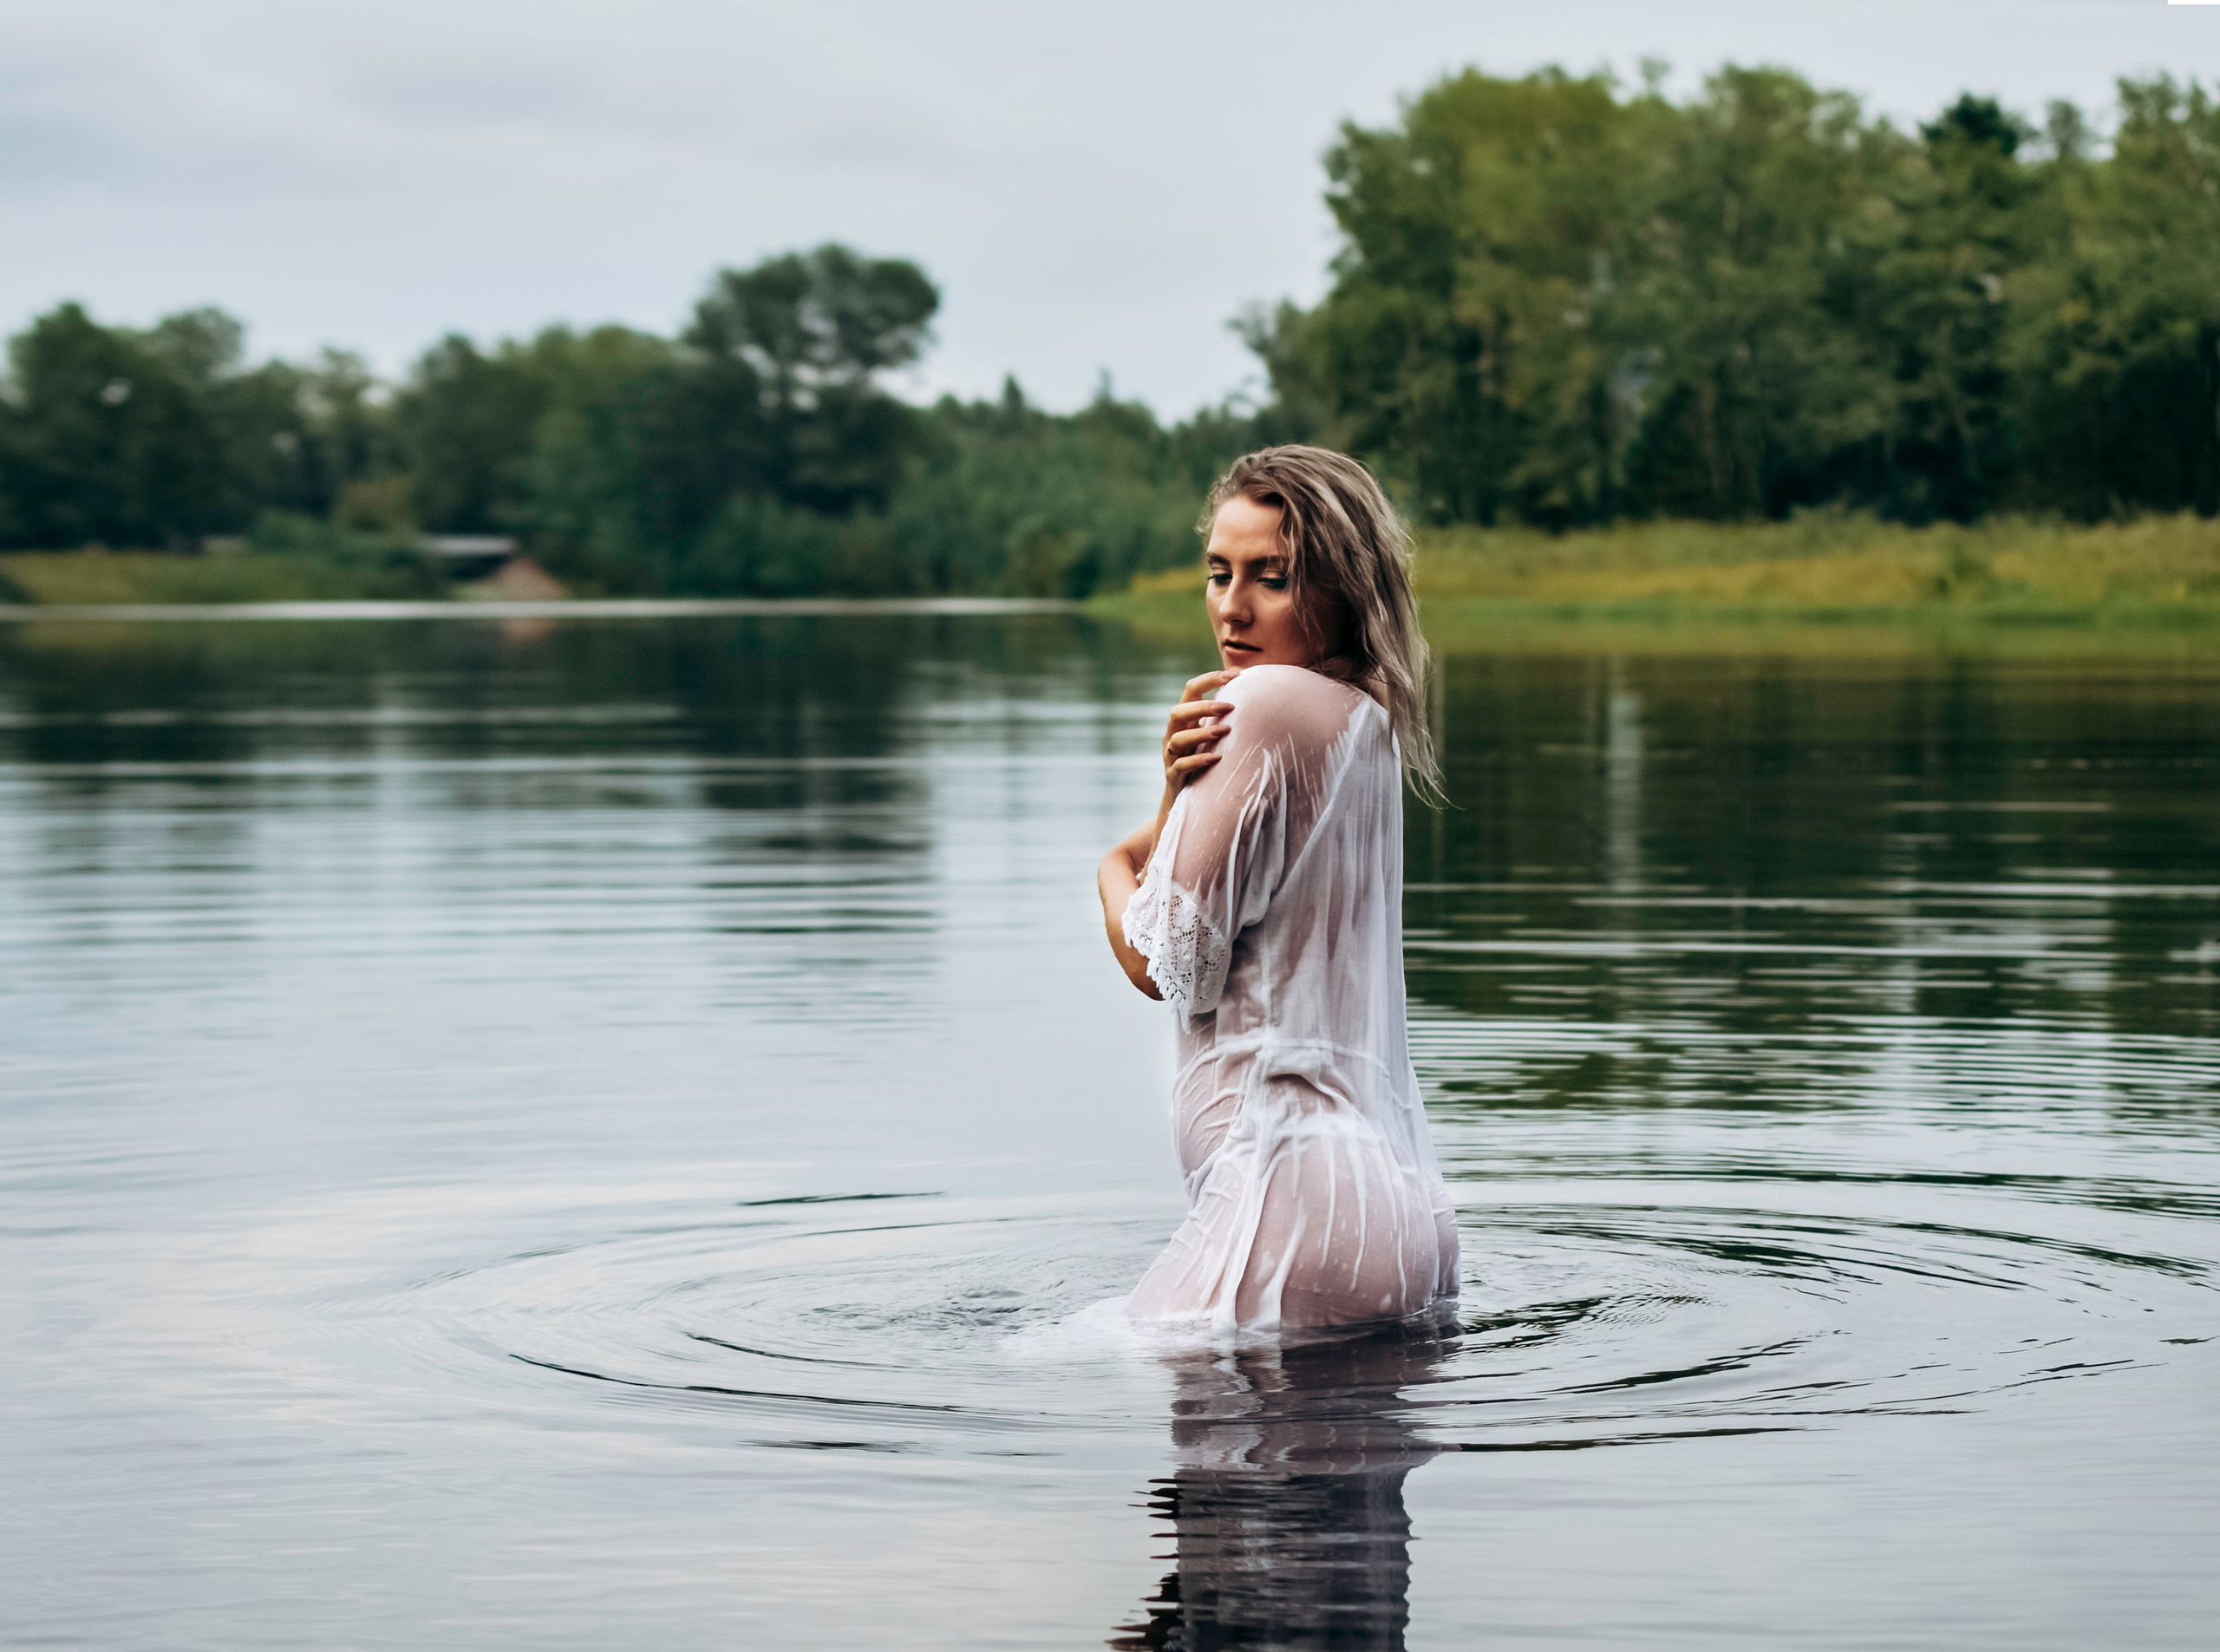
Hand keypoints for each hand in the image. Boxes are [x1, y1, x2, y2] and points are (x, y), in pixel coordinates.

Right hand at [1161, 669, 1238, 791]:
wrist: (1188, 795)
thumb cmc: (1205, 756)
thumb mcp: (1212, 732)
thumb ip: (1224, 715)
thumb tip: (1256, 693)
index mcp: (1184, 719)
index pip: (1191, 689)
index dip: (1211, 679)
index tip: (1236, 675)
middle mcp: (1173, 733)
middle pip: (1178, 711)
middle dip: (1204, 707)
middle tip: (1230, 707)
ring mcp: (1171, 755)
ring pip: (1177, 739)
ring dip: (1202, 733)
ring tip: (1226, 731)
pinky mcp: (1174, 775)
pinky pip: (1181, 766)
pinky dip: (1198, 760)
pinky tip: (1217, 758)